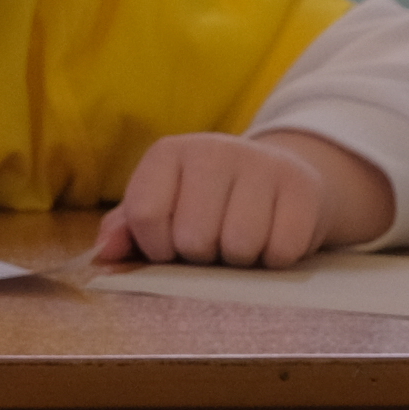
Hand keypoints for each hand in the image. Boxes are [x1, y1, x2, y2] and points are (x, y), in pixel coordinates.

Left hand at [92, 129, 395, 267]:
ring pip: (239, 246)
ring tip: (242, 243)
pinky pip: (281, 250)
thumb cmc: (210, 205)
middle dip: (202, 256)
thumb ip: (127, 231)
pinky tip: (272, 240)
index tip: (170, 248)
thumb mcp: (164, 211)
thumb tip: (105, 253)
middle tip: (213, 245)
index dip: (156, 248)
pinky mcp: (303, 187)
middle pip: (193, 237)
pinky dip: (275, 260)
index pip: (145, 214)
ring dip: (240, 261)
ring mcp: (263, 164)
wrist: (283, 182)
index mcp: (170, 153)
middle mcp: (215, 148)